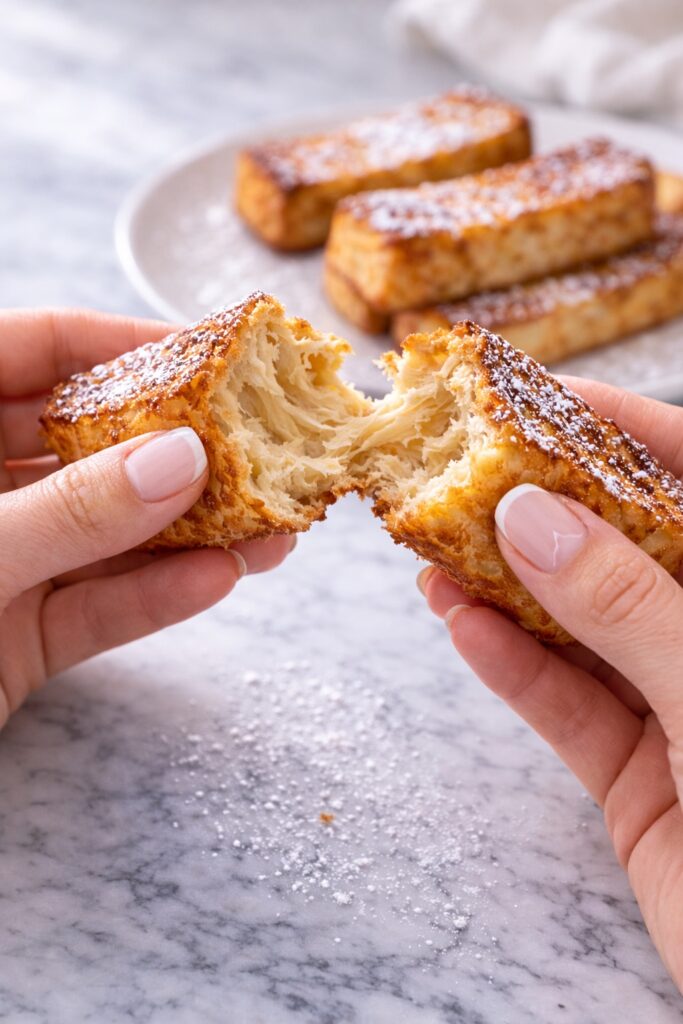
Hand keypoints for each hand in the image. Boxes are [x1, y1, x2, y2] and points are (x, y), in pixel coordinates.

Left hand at [0, 309, 293, 727]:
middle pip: (85, 446)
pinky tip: (215, 581)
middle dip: (176, 452)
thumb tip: (179, 460)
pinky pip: (92, 610)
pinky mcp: (13, 640)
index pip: (30, 350)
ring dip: (187, 534)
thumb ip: (66, 511)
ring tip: (268, 528)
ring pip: (104, 536)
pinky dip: (152, 600)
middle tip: (258, 450)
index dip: (121, 344)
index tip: (210, 356)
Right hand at [418, 378, 682, 991]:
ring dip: (505, 592)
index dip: (614, 426)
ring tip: (432, 553)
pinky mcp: (642, 777)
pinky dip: (513, 670)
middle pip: (623, 549)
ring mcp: (682, 706)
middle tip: (454, 475)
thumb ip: (631, 606)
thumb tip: (531, 518)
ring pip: (583, 629)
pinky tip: (460, 628)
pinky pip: (569, 709)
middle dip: (538, 512)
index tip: (526, 398)